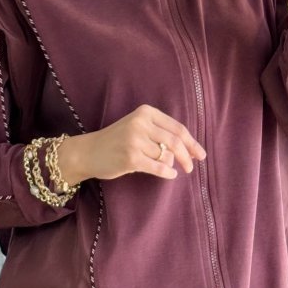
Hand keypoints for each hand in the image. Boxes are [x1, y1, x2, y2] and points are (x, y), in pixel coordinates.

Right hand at [63, 105, 206, 183]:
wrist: (88, 152)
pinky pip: (158, 167)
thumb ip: (160, 133)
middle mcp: (141, 123)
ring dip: (172, 165)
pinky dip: (167, 173)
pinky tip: (170, 175)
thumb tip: (189, 150)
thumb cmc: (117, 141)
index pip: (177, 128)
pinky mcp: (131, 158)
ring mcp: (135, 140)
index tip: (200, 154)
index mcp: (146, 112)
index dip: (191, 143)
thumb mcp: (138, 127)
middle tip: (192, 167)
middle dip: (188, 156)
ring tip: (170, 169)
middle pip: (175, 141)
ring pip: (166, 155)